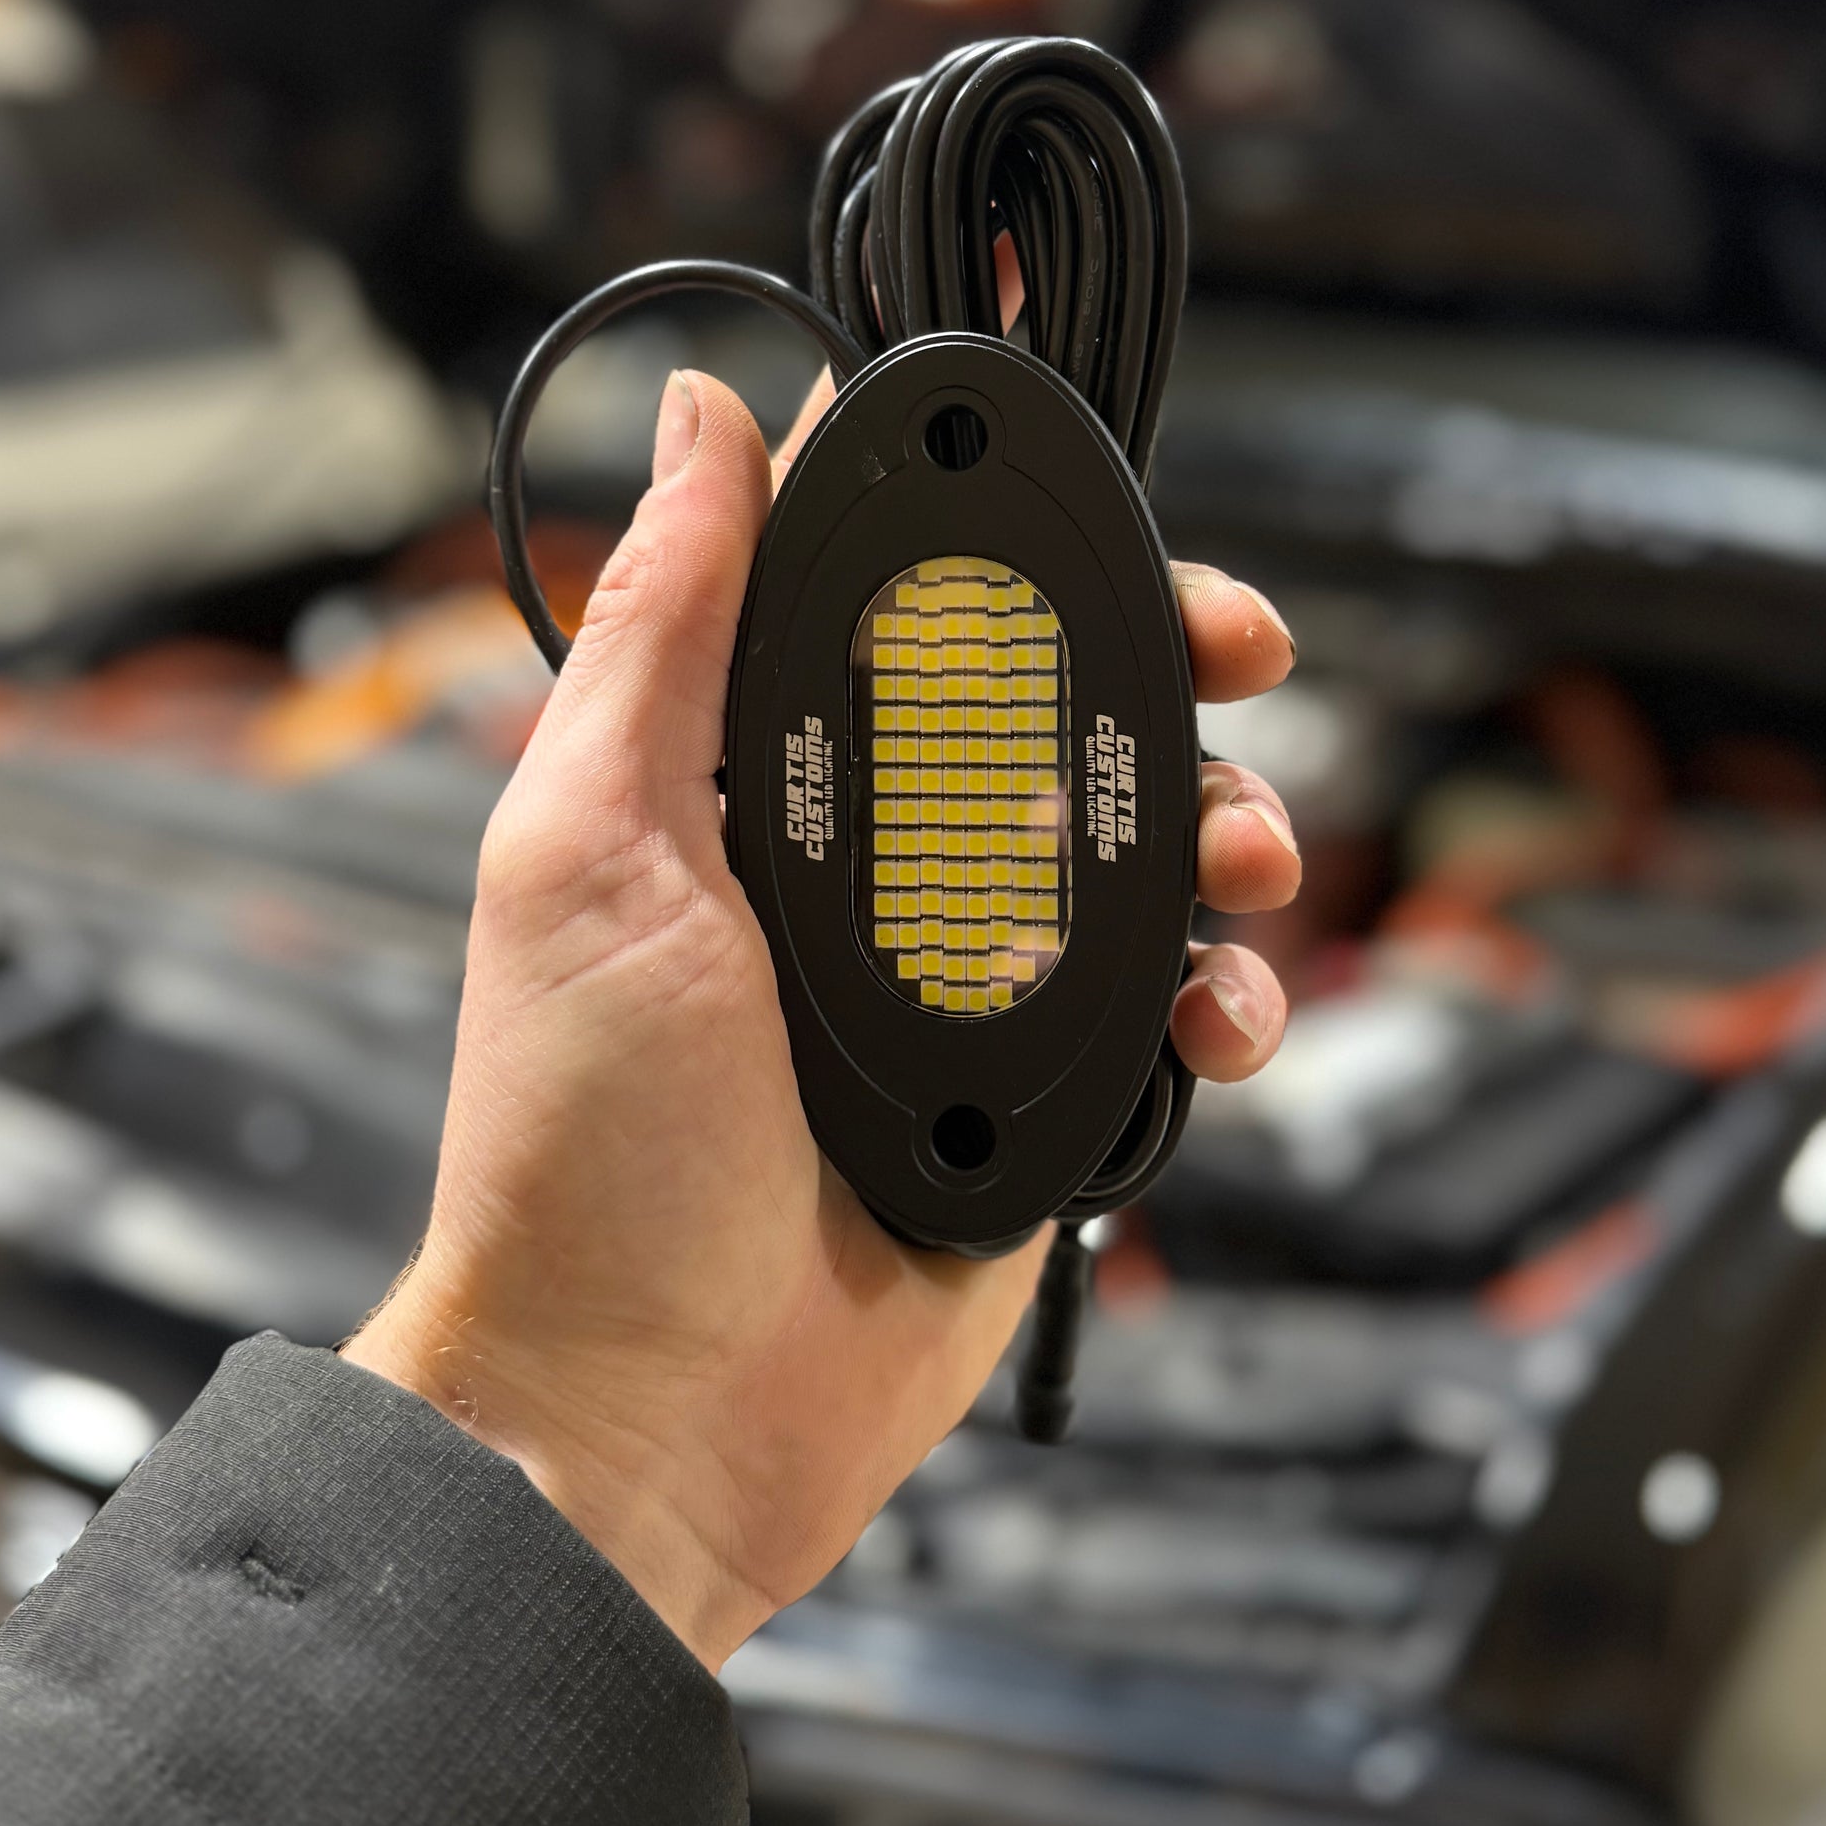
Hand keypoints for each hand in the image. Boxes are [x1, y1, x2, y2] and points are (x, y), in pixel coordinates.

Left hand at [345, 366, 1298, 1670]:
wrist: (654, 1410)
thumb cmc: (584, 1143)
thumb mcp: (593, 846)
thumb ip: (665, 628)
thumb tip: (703, 415)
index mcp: (752, 771)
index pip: (886, 587)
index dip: (987, 512)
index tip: (1073, 461)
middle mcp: (867, 852)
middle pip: (1049, 699)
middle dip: (1161, 659)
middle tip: (1238, 649)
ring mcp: (965, 967)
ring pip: (1137, 838)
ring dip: (1220, 818)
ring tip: (1241, 856)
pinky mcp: (1041, 1084)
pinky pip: (1170, 1003)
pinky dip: (1227, 991)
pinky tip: (1224, 1009)